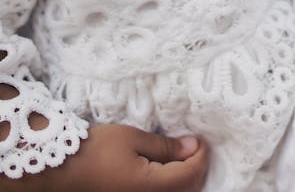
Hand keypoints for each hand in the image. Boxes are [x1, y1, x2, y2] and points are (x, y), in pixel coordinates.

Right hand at [0, 124, 208, 190]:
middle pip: (185, 190)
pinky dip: (168, 184)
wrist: (62, 169)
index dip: (201, 156)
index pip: (189, 175)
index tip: (201, 139)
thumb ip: (165, 146)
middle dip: (195, 168)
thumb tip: (192, 146)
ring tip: (181, 156)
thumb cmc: (96, 149)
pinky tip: (165, 168)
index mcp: (149, 186)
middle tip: (194, 146)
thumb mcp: (133, 138)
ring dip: (183, 178)